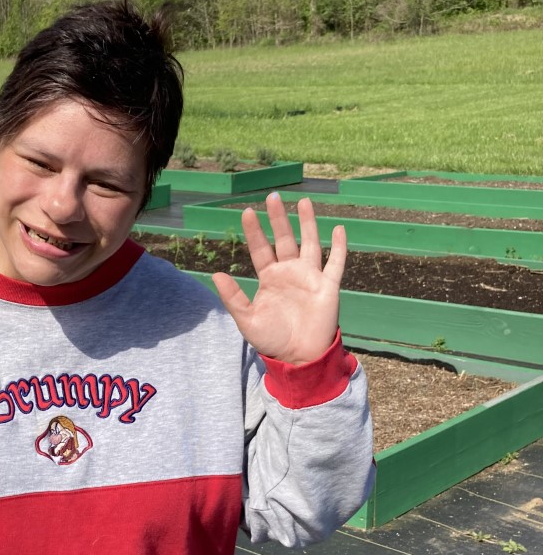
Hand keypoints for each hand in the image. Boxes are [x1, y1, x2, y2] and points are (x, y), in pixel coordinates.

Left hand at [212, 193, 344, 363]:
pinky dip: (339, 246)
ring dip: (308, 223)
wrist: (299, 358)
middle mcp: (290, 273)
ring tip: (304, 202)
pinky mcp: (328, 287)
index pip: (261, 249)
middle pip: (284, 239)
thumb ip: (233, 297)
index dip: (254, 231)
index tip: (247, 212)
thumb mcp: (247, 320)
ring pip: (310, 243)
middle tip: (273, 196)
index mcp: (270, 279)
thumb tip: (216, 274)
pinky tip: (339, 229)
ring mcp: (310, 277)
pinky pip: (336, 263)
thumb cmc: (272, 340)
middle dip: (279, 218)